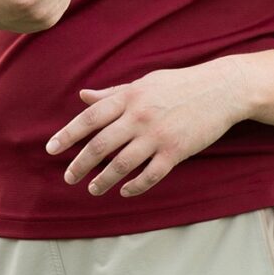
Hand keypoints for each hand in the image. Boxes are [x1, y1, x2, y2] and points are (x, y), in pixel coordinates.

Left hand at [48, 61, 251, 197]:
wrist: (221, 90)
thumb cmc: (179, 85)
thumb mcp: (143, 83)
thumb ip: (112, 93)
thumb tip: (83, 96)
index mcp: (129, 97)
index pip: (90, 118)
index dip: (68, 135)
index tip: (52, 149)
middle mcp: (139, 117)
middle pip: (100, 145)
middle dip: (80, 164)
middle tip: (69, 178)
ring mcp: (158, 136)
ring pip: (121, 164)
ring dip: (103, 180)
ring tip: (92, 189)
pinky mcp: (176, 151)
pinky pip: (150, 175)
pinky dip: (134, 186)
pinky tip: (125, 191)